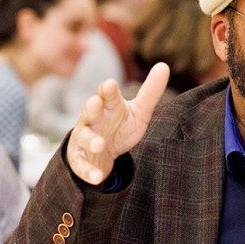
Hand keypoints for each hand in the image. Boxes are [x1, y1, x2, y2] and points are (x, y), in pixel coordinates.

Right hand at [66, 63, 170, 185]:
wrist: (101, 152)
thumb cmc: (120, 125)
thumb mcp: (138, 111)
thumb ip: (150, 92)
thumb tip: (164, 65)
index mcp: (108, 105)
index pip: (107, 95)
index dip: (107, 90)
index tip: (110, 84)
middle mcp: (92, 119)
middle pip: (89, 111)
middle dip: (91, 107)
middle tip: (94, 102)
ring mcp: (84, 138)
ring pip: (83, 137)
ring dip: (91, 140)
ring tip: (99, 144)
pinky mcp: (80, 159)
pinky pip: (82, 165)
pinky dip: (89, 171)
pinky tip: (98, 178)